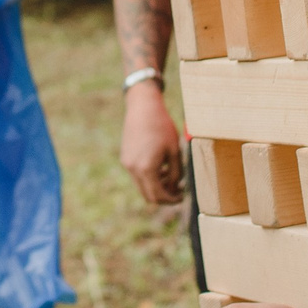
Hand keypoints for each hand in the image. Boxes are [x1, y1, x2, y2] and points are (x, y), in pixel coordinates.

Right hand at [121, 84, 185, 205]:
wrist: (143, 108)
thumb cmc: (162, 127)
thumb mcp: (174, 151)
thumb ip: (175, 173)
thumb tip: (175, 187)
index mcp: (146, 168)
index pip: (158, 195)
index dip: (171, 200)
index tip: (182, 197)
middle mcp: (133, 169)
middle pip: (148, 195)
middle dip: (164, 196)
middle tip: (177, 191)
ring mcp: (127, 164)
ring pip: (142, 186)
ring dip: (156, 186)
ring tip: (171, 175)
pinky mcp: (125, 157)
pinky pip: (137, 175)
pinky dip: (149, 177)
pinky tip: (160, 166)